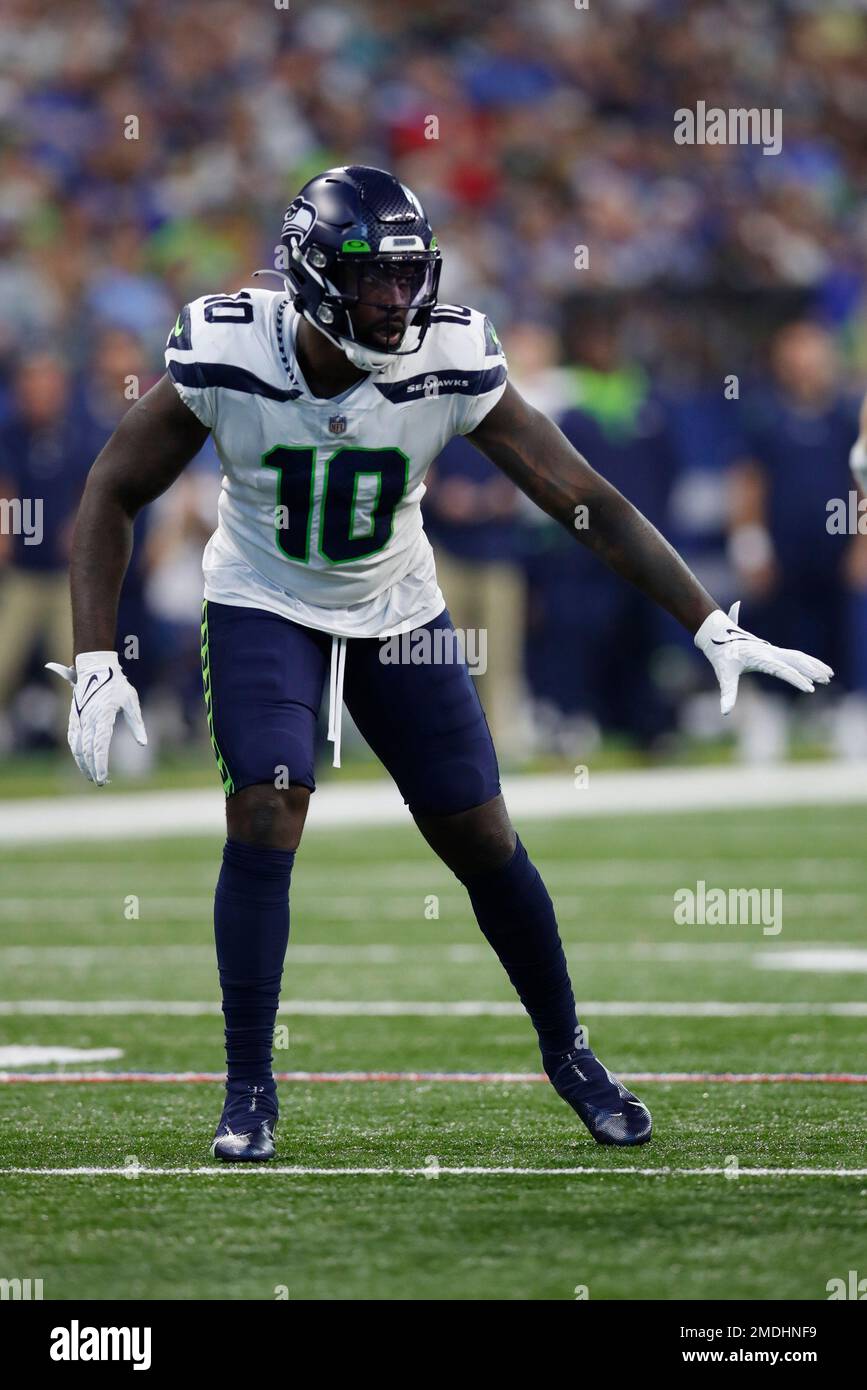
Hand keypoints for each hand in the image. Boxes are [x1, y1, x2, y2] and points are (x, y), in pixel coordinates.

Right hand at [45, 650, 146, 783]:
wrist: (95, 668)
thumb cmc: (116, 684)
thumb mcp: (131, 701)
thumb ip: (136, 722)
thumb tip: (143, 743)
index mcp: (102, 716)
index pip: (100, 747)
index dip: (100, 764)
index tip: (103, 778)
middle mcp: (88, 720)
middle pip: (87, 751)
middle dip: (92, 769)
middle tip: (100, 782)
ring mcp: (78, 719)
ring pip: (77, 747)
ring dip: (82, 764)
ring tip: (90, 776)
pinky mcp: (74, 717)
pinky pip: (72, 738)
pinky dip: (76, 752)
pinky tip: (81, 760)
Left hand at [694, 602, 832, 715]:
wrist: (717, 634)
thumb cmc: (721, 656)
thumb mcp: (724, 675)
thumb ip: (728, 693)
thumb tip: (725, 712)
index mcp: (760, 657)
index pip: (782, 670)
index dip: (796, 679)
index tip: (810, 688)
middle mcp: (769, 652)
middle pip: (796, 660)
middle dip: (812, 670)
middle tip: (827, 680)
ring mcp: (772, 650)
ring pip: (798, 656)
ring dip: (814, 665)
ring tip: (829, 675)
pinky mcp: (772, 651)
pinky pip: (794, 656)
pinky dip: (807, 661)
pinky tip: (816, 670)